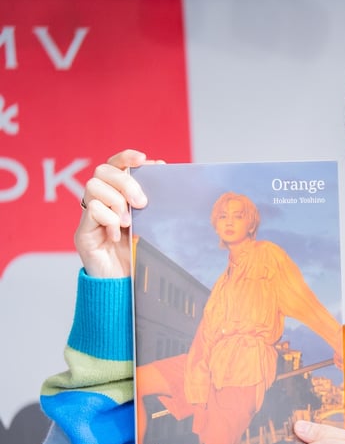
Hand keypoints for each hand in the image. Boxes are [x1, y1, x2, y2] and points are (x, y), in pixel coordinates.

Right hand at [75, 149, 162, 277]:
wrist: (128, 287)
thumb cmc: (141, 256)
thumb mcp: (151, 224)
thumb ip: (152, 202)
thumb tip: (162, 171)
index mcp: (116, 198)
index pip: (113, 166)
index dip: (125, 157)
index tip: (144, 159)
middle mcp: (99, 203)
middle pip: (102, 171)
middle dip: (125, 181)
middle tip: (141, 203)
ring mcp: (89, 218)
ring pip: (93, 187)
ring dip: (116, 201)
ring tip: (128, 223)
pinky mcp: (82, 233)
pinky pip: (92, 211)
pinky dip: (109, 220)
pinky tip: (117, 235)